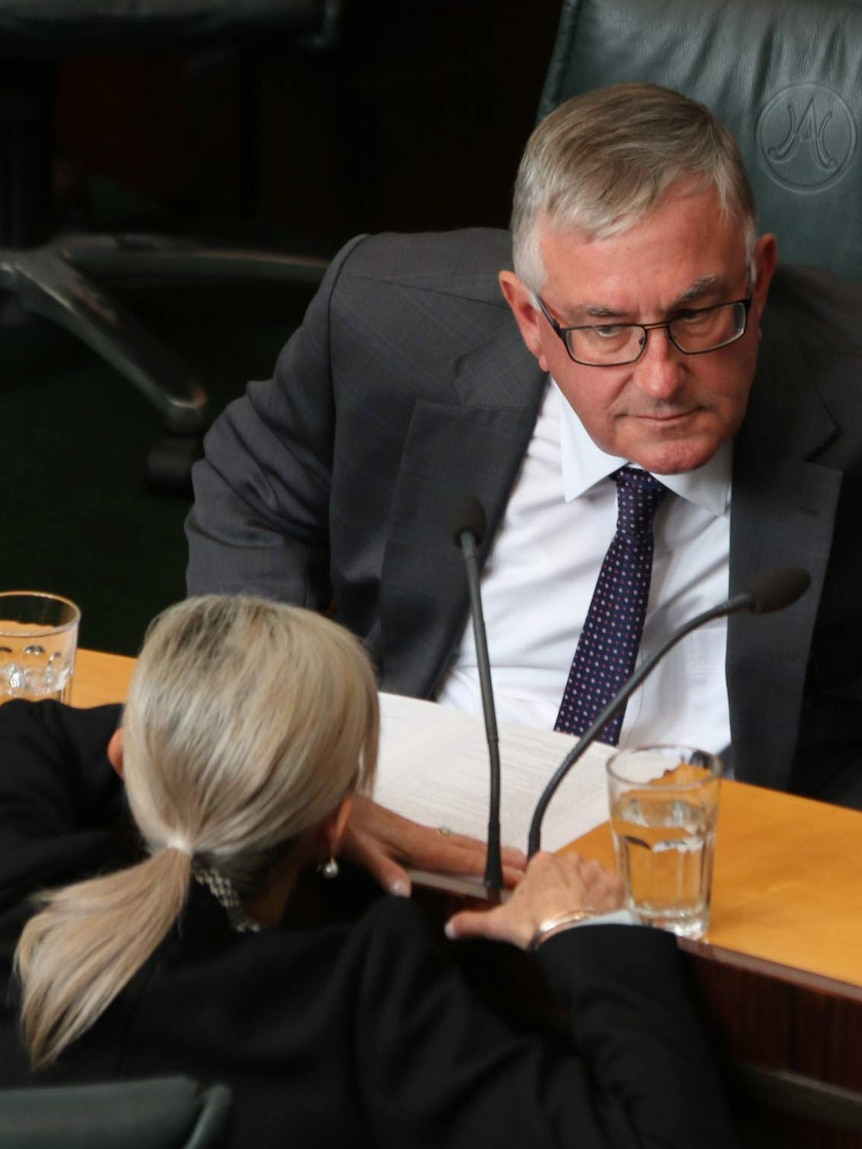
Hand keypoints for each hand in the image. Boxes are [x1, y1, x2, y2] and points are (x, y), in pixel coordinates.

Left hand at [341, 797, 526, 896]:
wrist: (335, 808)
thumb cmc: (348, 830)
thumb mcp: (361, 851)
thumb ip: (384, 870)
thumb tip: (404, 893)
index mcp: (419, 844)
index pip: (462, 860)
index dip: (490, 869)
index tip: (516, 876)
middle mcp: (427, 838)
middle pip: (471, 849)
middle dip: (501, 858)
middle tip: (530, 867)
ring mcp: (423, 835)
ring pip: (464, 845)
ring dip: (491, 852)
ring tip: (515, 858)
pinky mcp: (415, 836)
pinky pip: (452, 845)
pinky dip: (472, 850)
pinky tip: (475, 855)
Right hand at [445, 851, 622, 950]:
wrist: (570, 935)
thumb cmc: (533, 923)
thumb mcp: (499, 923)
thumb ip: (472, 922)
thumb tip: (448, 928)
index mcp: (541, 863)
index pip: (541, 867)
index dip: (541, 886)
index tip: (541, 904)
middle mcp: (569, 859)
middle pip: (568, 870)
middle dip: (566, 886)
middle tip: (561, 912)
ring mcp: (594, 870)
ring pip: (591, 877)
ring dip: (588, 892)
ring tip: (583, 917)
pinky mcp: (615, 884)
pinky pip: (612, 889)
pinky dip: (608, 901)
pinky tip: (602, 917)